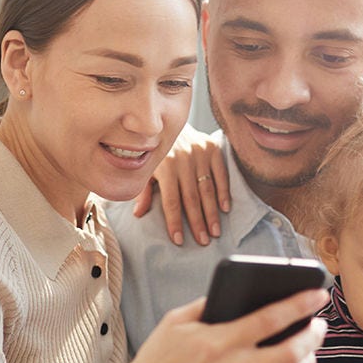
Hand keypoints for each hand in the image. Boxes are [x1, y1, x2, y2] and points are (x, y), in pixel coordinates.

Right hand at [124, 290, 325, 362]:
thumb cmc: (157, 359)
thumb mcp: (176, 322)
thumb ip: (208, 304)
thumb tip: (243, 292)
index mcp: (216, 341)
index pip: (270, 319)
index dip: (300, 305)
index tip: (319, 294)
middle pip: (291, 353)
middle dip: (313, 336)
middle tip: (320, 324)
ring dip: (309, 361)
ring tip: (310, 348)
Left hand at [132, 126, 229, 245]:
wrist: (170, 121)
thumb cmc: (155, 150)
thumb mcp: (146, 168)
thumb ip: (143, 190)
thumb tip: (138, 214)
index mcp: (165, 166)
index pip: (171, 201)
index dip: (174, 222)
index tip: (178, 240)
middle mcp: (183, 159)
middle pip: (192, 198)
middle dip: (197, 222)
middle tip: (203, 241)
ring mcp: (200, 153)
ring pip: (207, 189)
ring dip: (212, 212)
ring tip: (215, 232)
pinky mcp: (213, 148)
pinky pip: (221, 173)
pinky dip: (224, 191)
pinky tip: (225, 208)